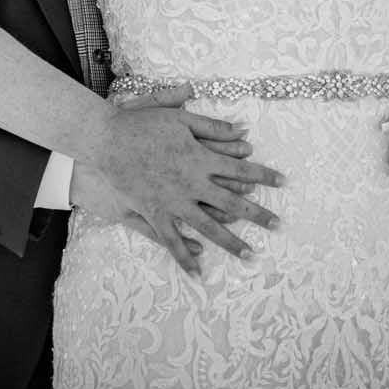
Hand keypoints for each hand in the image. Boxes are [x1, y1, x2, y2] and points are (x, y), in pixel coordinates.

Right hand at [72, 86, 283, 274]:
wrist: (105, 139)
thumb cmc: (141, 123)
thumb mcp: (179, 118)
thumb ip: (212, 126)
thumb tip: (242, 131)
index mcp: (201, 158)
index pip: (241, 169)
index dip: (264, 174)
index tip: (283, 181)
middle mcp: (192, 184)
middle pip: (233, 203)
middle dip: (258, 215)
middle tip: (279, 226)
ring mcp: (173, 202)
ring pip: (209, 228)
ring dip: (231, 242)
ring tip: (250, 255)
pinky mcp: (153, 213)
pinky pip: (172, 240)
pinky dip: (185, 257)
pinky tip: (199, 271)